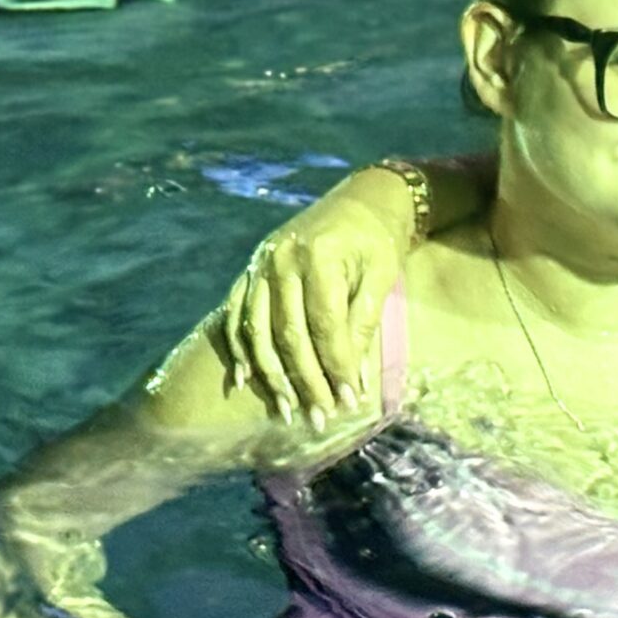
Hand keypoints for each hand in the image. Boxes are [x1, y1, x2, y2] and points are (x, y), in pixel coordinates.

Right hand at [217, 170, 411, 423]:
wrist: (361, 199)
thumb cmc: (378, 240)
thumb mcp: (382, 275)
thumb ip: (362, 322)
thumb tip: (352, 377)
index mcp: (318, 256)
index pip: (324, 325)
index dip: (336, 366)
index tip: (348, 401)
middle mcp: (280, 260)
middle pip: (287, 333)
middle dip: (304, 381)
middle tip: (318, 418)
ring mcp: (258, 265)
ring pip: (257, 330)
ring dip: (271, 375)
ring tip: (287, 410)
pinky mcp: (249, 271)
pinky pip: (236, 316)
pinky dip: (240, 350)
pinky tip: (246, 380)